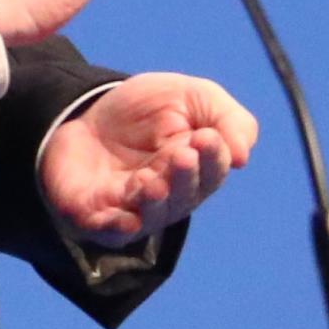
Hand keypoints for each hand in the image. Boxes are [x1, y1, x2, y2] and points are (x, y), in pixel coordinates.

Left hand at [40, 73, 259, 246]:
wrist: (87, 113)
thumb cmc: (147, 109)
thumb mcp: (192, 96)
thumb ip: (227, 118)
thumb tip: (242, 157)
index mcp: (198, 169)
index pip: (212, 170)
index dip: (212, 157)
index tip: (206, 137)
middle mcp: (170, 196)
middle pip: (185, 196)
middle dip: (185, 178)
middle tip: (182, 155)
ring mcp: (133, 209)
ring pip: (152, 216)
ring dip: (155, 202)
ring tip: (152, 181)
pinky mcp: (96, 216)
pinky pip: (109, 232)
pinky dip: (118, 229)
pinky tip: (127, 221)